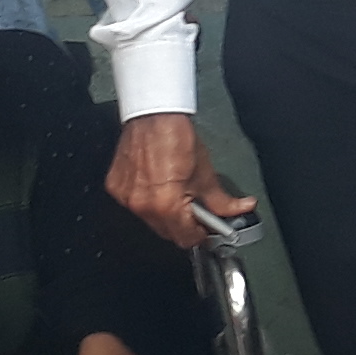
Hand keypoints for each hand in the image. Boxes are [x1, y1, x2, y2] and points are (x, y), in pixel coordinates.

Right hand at [108, 112, 251, 247]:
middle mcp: (142, 205)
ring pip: (151, 220)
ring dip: (165, 213)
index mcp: (167, 204)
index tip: (205, 229)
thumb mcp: (206, 174)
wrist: (154, 115)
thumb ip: (222, 201)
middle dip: (183, 225)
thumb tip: (239, 209)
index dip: (200, 235)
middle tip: (194, 209)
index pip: (185, 239)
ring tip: (175, 192)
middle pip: (167, 233)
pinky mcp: (116, 187)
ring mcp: (126, 198)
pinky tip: (157, 184)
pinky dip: (148, 200)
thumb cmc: (177, 137)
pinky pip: (135, 204)